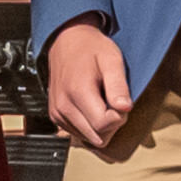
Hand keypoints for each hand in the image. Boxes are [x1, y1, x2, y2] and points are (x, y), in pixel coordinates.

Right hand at [41, 19, 136, 151]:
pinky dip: (90, 124)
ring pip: (90, 139)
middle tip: (112, 100)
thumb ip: (118, 86)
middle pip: (98, 137)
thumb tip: (125, 109)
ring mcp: (58, 114)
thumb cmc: (91, 49)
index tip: (119, 99)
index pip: (104, 125)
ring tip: (101, 101)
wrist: (67, 41)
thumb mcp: (112, 60)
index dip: (119, 117)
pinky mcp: (56, 117)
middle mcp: (63, 107)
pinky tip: (91, 105)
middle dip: (111, 123)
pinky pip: (80, 134)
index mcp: (77, 92)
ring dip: (101, 125)